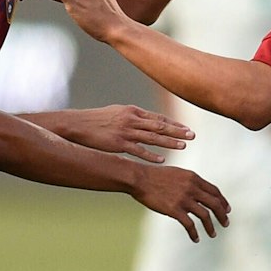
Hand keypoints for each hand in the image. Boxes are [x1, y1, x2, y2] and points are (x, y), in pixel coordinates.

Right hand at [62, 104, 192, 162]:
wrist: (77, 125)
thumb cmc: (97, 120)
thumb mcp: (117, 113)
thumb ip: (133, 117)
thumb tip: (146, 120)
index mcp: (133, 111)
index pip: (158, 118)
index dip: (174, 124)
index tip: (187, 128)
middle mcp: (132, 119)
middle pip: (160, 126)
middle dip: (178, 131)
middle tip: (193, 135)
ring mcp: (125, 131)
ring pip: (152, 137)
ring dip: (169, 142)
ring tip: (183, 146)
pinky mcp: (118, 143)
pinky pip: (138, 151)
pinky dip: (151, 155)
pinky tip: (162, 160)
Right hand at [131, 163, 230, 240]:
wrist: (140, 179)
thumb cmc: (155, 176)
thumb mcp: (177, 174)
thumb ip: (190, 182)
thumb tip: (200, 192)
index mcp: (193, 177)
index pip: (214, 191)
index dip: (223, 201)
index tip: (227, 210)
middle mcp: (192, 188)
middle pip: (214, 204)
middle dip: (222, 215)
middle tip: (226, 223)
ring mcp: (184, 199)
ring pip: (205, 216)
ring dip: (211, 227)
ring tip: (213, 234)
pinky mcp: (174, 210)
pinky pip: (189, 225)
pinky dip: (194, 233)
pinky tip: (195, 238)